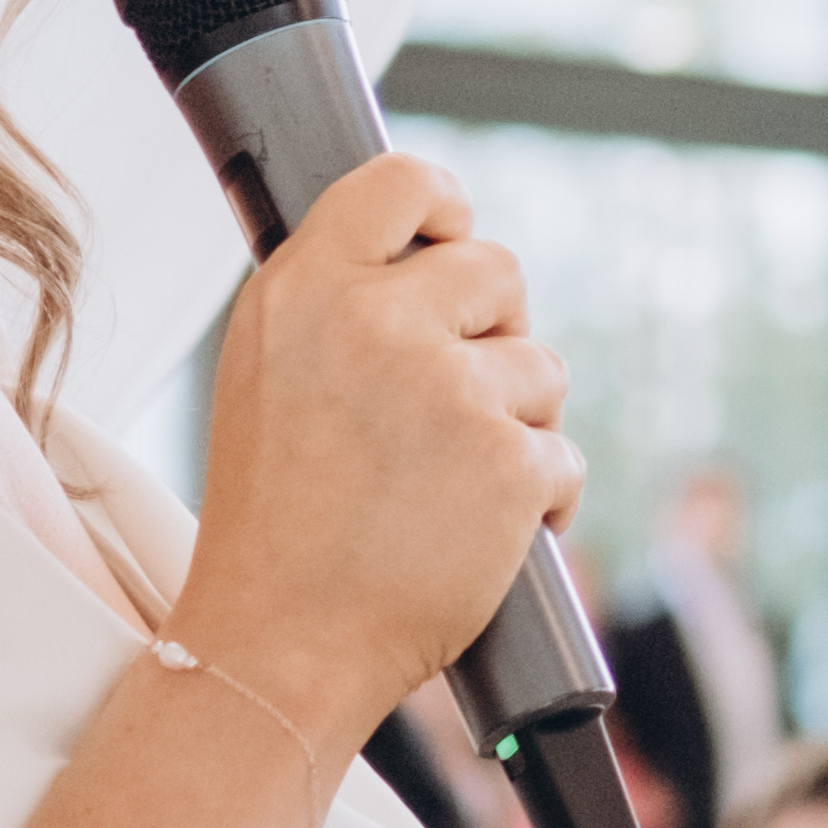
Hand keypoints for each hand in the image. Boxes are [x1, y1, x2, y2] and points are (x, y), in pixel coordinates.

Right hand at [175, 147, 577, 737]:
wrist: (281, 643)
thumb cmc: (274, 523)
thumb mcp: (265, 375)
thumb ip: (336, 303)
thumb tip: (426, 255)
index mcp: (305, 290)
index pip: (404, 184)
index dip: (444, 207)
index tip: (453, 241)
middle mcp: (378, 322)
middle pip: (498, 270)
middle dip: (496, 331)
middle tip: (459, 397)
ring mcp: (451, 391)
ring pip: (540, 368)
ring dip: (517, 423)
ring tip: (452, 486)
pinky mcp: (510, 462)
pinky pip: (563, 455)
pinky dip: (541, 499)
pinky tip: (485, 533)